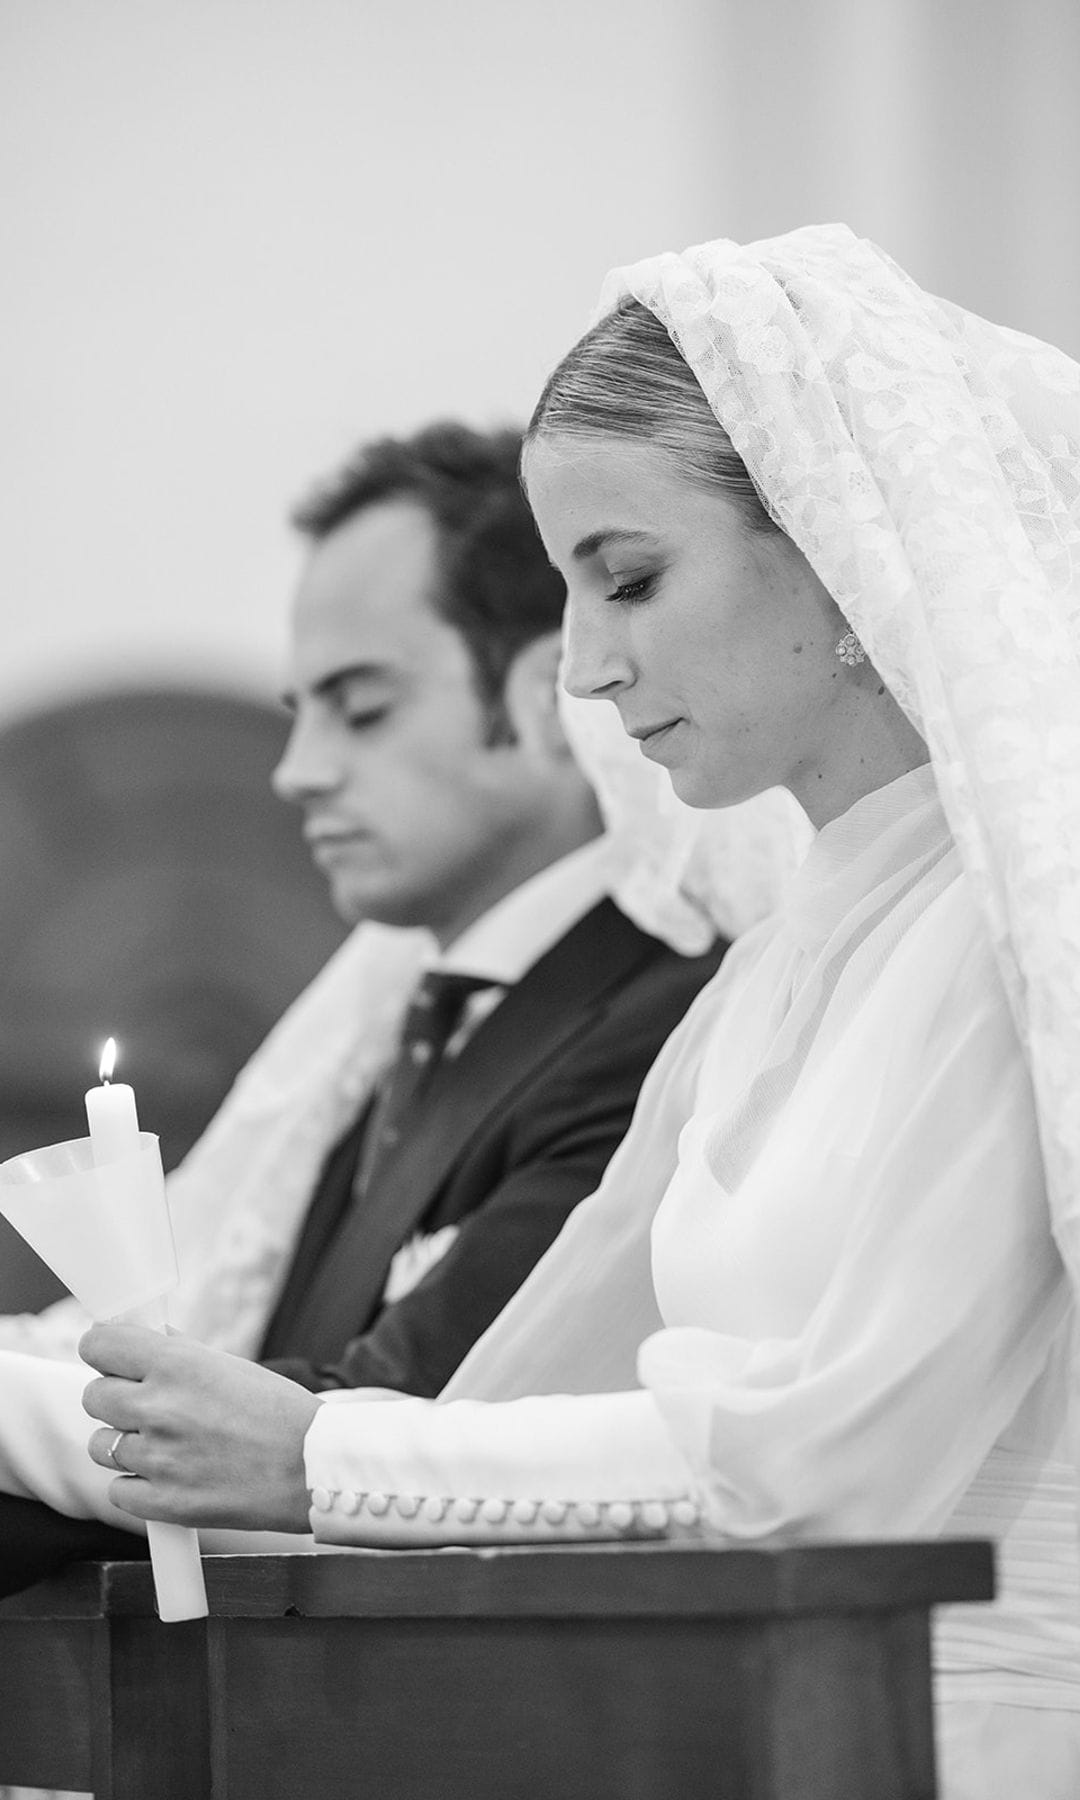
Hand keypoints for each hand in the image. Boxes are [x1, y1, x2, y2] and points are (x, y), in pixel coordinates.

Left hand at [80, 1324, 319, 1530]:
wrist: (313, 1467)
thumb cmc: (281, 1413)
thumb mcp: (230, 1366)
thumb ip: (179, 1353)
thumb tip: (148, 1341)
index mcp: (176, 1365)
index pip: (98, 1346)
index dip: (104, 1351)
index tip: (112, 1359)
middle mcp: (159, 1408)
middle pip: (93, 1396)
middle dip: (116, 1398)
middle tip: (149, 1405)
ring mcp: (157, 1459)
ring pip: (101, 1445)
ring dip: (127, 1443)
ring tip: (168, 1444)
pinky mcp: (162, 1503)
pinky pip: (118, 1490)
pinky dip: (138, 1484)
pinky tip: (170, 1474)